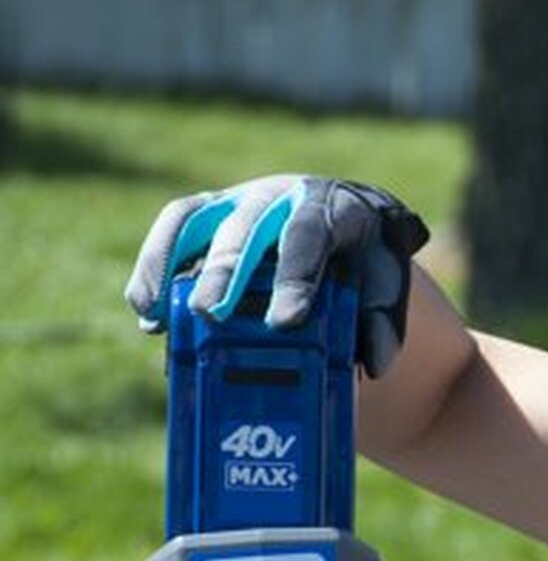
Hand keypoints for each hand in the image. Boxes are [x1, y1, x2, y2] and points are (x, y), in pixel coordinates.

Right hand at [124, 175, 429, 375]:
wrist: (351, 223)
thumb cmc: (366, 263)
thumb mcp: (386, 288)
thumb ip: (382, 323)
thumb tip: (371, 364)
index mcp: (335, 210)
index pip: (312, 235)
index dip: (296, 277)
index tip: (285, 322)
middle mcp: (283, 195)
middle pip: (248, 226)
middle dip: (227, 271)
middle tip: (212, 315)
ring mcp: (241, 199)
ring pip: (197, 218)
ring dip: (171, 264)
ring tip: (157, 317)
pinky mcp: (210, 210)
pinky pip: (175, 228)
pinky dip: (155, 267)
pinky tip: (147, 311)